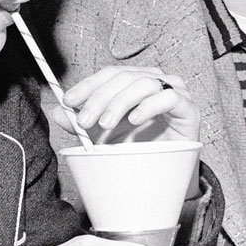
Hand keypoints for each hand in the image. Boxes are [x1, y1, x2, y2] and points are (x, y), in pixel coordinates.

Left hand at [51, 66, 199, 143]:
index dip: (88, 85)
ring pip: (144, 83)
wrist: (165, 171)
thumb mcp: (102, 136)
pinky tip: (135, 120)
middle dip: (100, 98)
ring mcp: (174, 91)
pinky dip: (149, 107)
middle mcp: (155, 80)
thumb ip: (81, 123)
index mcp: (134, 80)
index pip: (109, 74)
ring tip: (105, 124)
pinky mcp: (188, 108)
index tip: (68, 101)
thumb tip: (56, 112)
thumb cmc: (136, 147)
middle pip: (124, 77)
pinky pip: (169, 97)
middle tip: (84, 120)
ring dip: (120, 103)